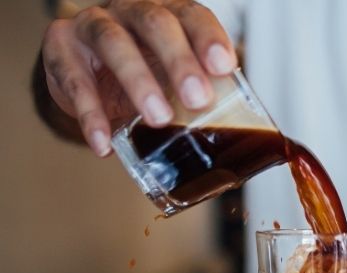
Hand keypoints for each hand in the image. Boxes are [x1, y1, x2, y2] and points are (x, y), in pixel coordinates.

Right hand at [41, 0, 237, 156]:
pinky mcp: (61, 48)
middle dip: (179, 61)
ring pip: (114, 42)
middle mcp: (130, 12)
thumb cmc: (141, 72)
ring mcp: (94, 25)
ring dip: (139, 82)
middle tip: (198, 98)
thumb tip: (243, 136)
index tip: (224, 66)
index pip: (192, 16)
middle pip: (156, 23)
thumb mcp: (172, 79)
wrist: (85, 73)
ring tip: (157, 118)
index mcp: (167, 15)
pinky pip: (75, 79)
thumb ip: (201, 93)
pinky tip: (104, 142)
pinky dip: (90, 115)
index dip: (208, 38)